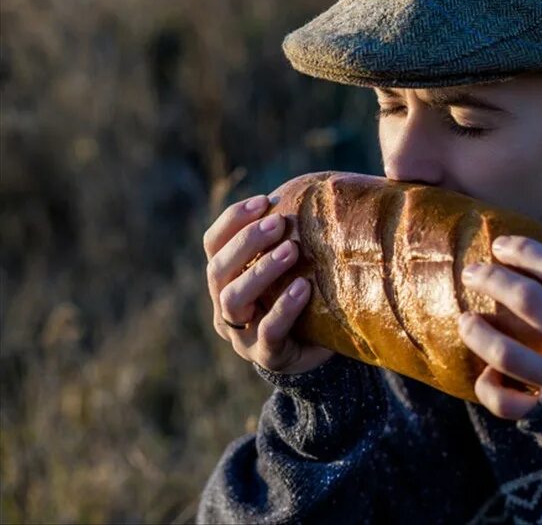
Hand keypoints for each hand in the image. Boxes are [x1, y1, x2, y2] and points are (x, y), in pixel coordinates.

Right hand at [203, 194, 333, 373]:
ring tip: (291, 250)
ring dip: (261, 270)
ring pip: (234, 299)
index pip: (214, 244)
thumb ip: (292, 237)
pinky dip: (284, 308)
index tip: (263, 201)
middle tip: (278, 223)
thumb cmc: (302, 299)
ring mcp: (241, 334)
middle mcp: (225, 305)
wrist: (315, 354)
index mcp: (227, 278)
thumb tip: (324, 188)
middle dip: (246, 243)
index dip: (233, 220)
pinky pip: (268, 331)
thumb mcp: (293, 267)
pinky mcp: (267, 355)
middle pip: (218, 269)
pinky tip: (303, 288)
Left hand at [458, 235, 541, 419]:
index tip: (499, 245)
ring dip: (477, 332)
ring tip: (465, 319)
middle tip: (470, 271)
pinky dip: (489, 387)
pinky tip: (486, 374)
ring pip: (505, 353)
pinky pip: (506, 403)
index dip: (524, 251)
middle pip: (527, 300)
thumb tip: (538, 263)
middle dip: (492, 279)